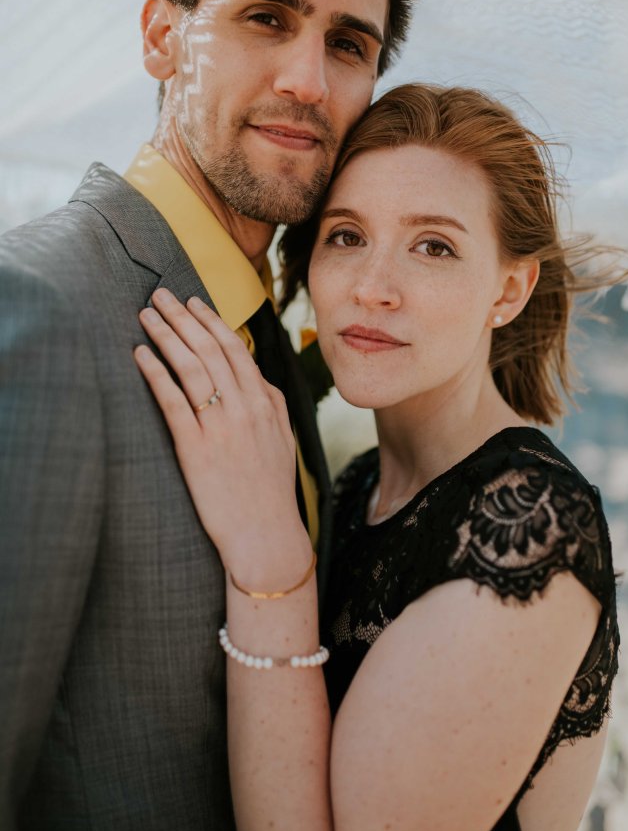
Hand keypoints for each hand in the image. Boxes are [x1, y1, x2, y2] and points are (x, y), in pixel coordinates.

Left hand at [134, 289, 301, 569]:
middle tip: (160, 295)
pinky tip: (141, 355)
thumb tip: (254, 375)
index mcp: (266, 403)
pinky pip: (173, 401)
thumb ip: (270, 403)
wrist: (266, 535)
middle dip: (183, 317)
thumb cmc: (271, 490)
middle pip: (210, 349)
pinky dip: (156, 373)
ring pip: (192, 367)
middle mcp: (245, 408)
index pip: (236, 349)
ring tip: (146, 316)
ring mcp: (221, 426)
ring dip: (167, 335)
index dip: (211, 321)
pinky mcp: (196, 448)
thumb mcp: (283, 438)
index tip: (193, 301)